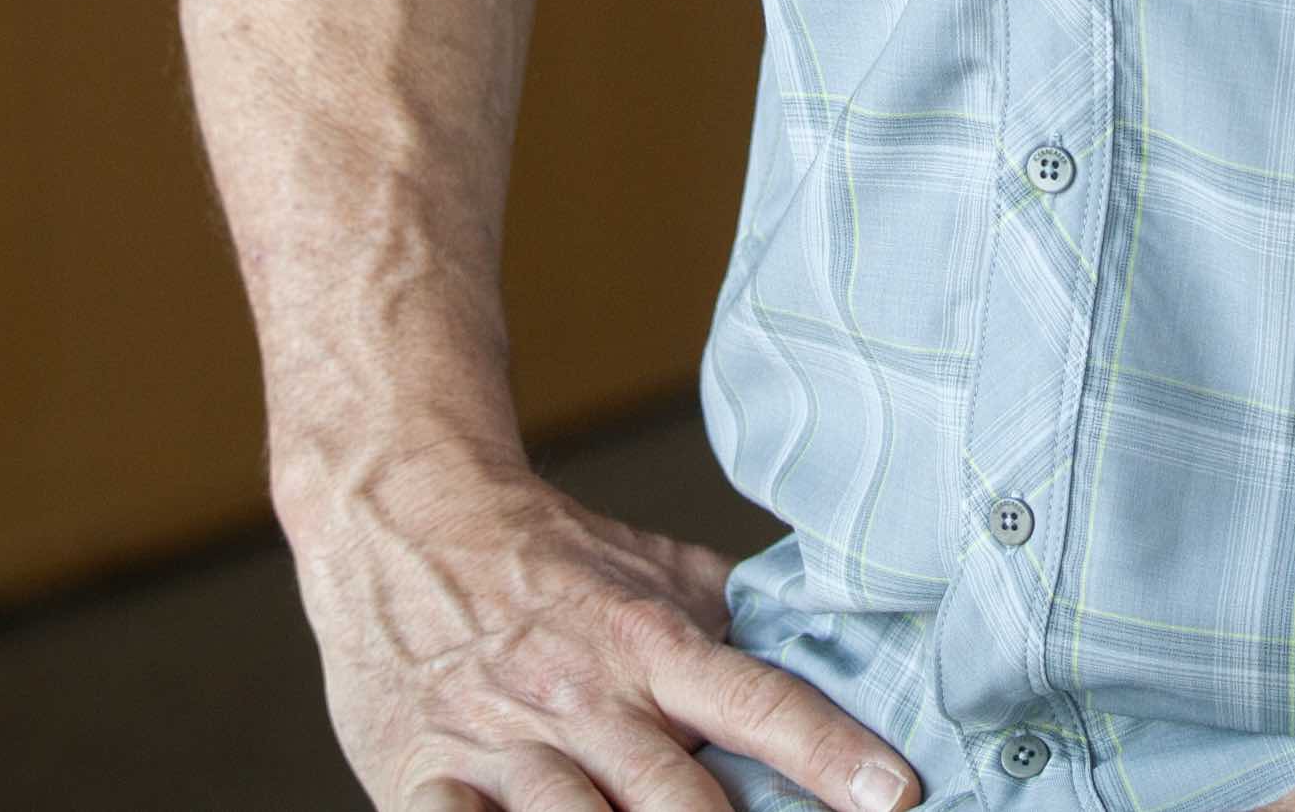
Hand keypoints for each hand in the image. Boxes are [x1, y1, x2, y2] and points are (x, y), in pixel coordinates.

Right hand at [288, 447, 923, 811]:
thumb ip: (730, 620)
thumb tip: (827, 647)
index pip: (759, 704)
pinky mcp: (424, 779)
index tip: (894, 796)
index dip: (830, 755)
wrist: (400, 512)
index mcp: (647, 643)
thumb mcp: (649, 568)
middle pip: (678, 801)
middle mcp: (582, 698)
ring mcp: (502, 744)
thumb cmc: (538, 552)